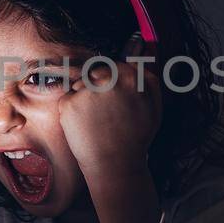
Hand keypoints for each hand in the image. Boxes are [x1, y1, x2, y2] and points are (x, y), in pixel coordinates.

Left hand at [57, 36, 161, 182]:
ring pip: (81, 84)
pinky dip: (73, 111)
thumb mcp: (155, 106)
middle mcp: (108, 79)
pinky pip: (69, 98)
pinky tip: (86, 126)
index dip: (114, 82)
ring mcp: (87, 90)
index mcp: (131, 77)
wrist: (114, 165)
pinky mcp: (69, 103)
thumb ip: (149, 78)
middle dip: (98, 87)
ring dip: (85, 97)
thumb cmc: (135, 137)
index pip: (116, 65)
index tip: (115, 99)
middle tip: (104, 113)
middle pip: (96, 72)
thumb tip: (140, 57)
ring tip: (97, 121)